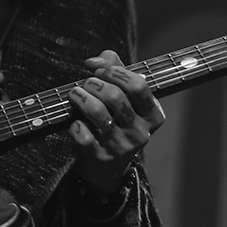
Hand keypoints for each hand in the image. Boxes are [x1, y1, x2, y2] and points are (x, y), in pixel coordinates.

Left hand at [67, 50, 164, 195]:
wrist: (105, 166)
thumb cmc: (114, 121)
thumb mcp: (122, 96)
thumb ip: (113, 69)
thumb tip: (94, 61)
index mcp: (152, 115)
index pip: (139, 84)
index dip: (115, 72)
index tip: (99, 71)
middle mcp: (140, 132)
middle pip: (115, 96)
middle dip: (93, 84)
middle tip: (84, 84)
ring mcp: (121, 147)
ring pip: (98, 112)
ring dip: (80, 97)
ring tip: (74, 94)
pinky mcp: (100, 157)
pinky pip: (83, 135)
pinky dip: (74, 123)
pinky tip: (74, 121)